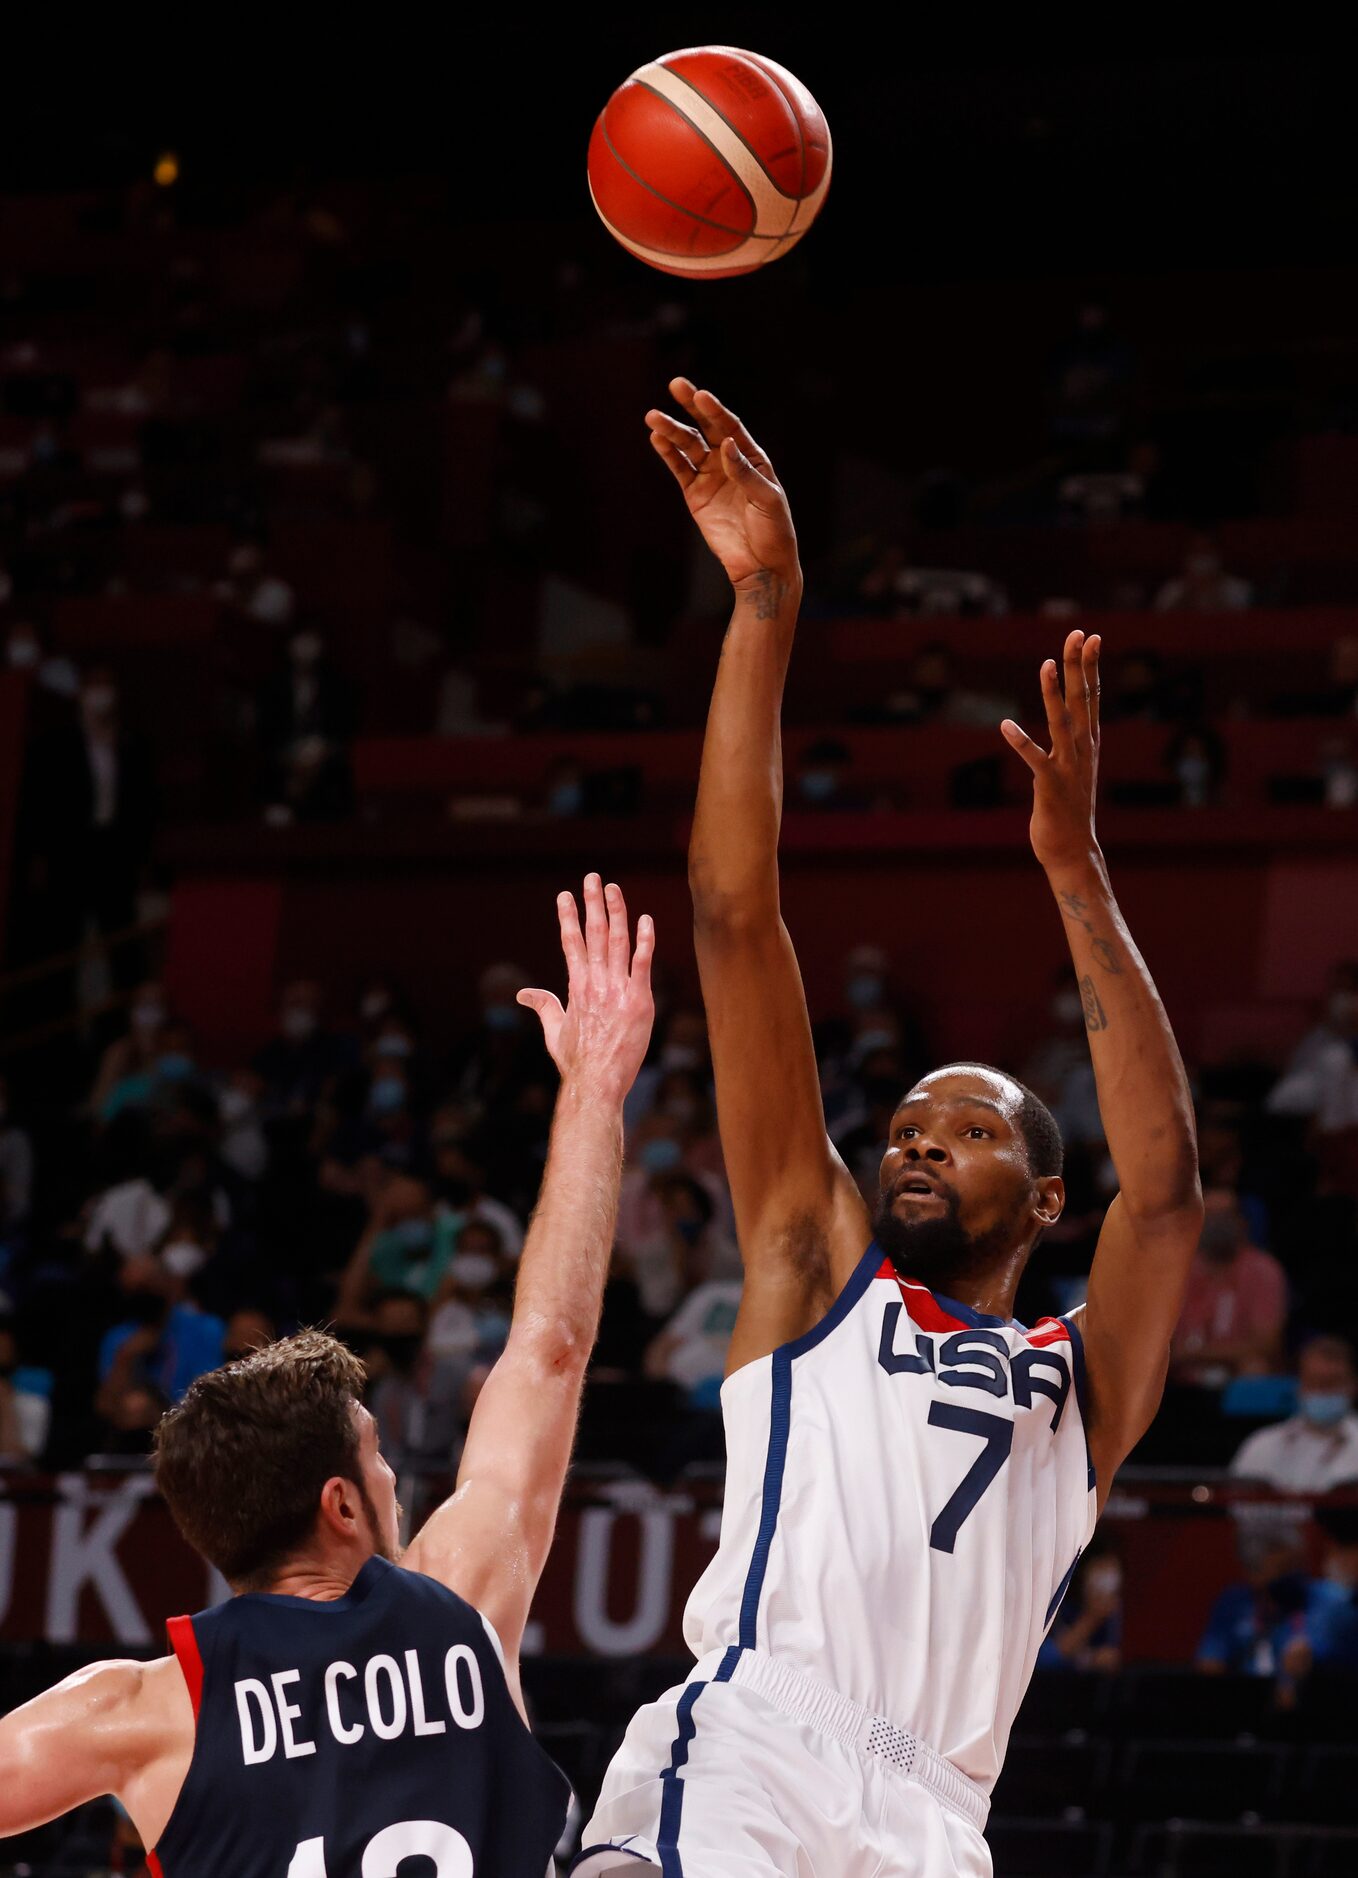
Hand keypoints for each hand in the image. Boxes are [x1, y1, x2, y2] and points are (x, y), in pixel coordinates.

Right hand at [517, 875, 654, 1102]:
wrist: (597, 1083)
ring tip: (613, 888)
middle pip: (593, 934)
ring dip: (616, 912)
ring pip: (617, 941)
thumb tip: (522, 993)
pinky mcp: (640, 1000)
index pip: (570, 943)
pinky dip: (645, 940)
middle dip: (591, 903)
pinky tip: (646, 920)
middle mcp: (595, 982)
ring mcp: (618, 990)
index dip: (568, 917)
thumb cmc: (576, 1061)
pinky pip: (643, 963)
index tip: (565, 896)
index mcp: (576, 987)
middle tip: (591, 877)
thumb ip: (543, 1006)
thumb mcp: (554, 1031)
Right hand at [645, 380, 799, 600]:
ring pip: (688, 447)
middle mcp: (729, 462)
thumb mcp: (767, 500)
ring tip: (654, 417)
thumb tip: (724, 443)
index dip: (716, 411)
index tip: (701, 395)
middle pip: (707, 429)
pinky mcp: (695, 495)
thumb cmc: (773, 531)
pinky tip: (657, 439)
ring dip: (672, 431)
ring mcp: (710, 477)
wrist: (760, 565)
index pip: (730, 428)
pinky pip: (680, 469)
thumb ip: (745, 472)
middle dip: (691, 407)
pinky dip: (668, 454)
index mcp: (752, 458)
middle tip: (676, 384)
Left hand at [1002, 630, 1101, 874]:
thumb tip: (1068, 725)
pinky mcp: (1050, 785)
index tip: (1092, 636)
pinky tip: (1005, 725)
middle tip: (1080, 632)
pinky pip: (1034, 759)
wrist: (1073, 850)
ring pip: (1061, 722)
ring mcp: (1068, 767)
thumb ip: (1072, 745)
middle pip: (1082, 699)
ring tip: (1046, 663)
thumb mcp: (1075, 769)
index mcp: (1089, 743)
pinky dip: (1020, 742)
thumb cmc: (1069, 810)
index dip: (1091, 666)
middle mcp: (1083, 750)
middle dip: (1080, 665)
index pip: (1092, 696)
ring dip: (1053, 692)